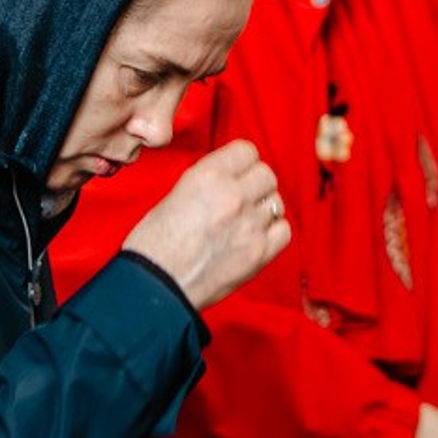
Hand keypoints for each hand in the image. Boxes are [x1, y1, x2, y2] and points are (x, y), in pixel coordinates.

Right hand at [125, 139, 290, 309]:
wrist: (155, 286)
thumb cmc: (154, 245)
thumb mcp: (176, 195)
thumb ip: (209, 183)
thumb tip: (231, 179)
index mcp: (208, 176)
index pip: (247, 151)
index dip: (242, 163)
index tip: (239, 172)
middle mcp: (233, 195)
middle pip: (266, 174)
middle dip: (255, 185)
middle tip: (242, 198)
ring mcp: (250, 224)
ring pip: (276, 202)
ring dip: (263, 209)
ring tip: (244, 221)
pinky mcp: (259, 252)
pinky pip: (283, 230)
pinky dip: (273, 232)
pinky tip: (256, 236)